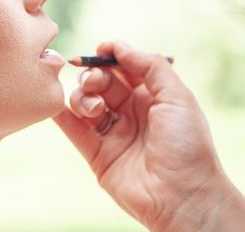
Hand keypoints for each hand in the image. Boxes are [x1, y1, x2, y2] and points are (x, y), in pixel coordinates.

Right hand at [54, 41, 244, 230]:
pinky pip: (73, 128)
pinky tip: (57, 105)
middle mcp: (130, 111)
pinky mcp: (96, 154)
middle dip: (94, 75)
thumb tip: (118, 46)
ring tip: (95, 109)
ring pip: (84, 101)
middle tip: (95, 83)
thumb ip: (150, 66)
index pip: (124, 67)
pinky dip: (61, 114)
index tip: (100, 49)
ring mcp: (112, 133)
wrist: (183, 197)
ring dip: (83, 96)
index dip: (111, 55)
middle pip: (101, 81)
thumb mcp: (177, 97)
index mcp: (152, 96)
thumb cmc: (187, 146)